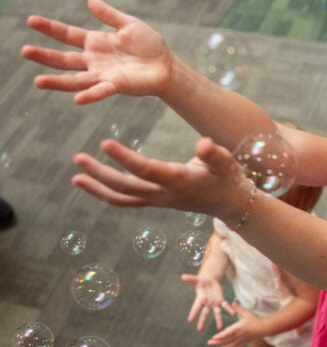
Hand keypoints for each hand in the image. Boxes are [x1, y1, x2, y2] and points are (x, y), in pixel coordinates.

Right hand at [22, 0, 173, 103]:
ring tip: (37, 82)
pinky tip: (77, 99)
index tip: (30, 20)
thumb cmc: (150, 46)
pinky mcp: (117, 85)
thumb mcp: (129, 24)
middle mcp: (94, 61)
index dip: (50, 28)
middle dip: (44, 56)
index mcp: (96, 43)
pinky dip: (90, 95)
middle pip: (64, 60)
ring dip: (57, 82)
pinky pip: (101, 90)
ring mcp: (103, 75)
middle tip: (24, 51)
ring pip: (75, 80)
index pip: (67, 35)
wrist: (167, 66)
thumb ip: (109, 15)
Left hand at [70, 136, 253, 220]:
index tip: (104, 143)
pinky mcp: (156, 201)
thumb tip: (202, 144)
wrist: (230, 203)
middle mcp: (164, 195)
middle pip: (126, 188)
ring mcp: (158, 200)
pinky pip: (127, 200)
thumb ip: (214, 154)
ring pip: (123, 199)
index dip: (125, 159)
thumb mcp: (226, 162)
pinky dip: (107, 194)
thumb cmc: (228, 178)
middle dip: (101, 175)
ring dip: (98, 188)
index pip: (147, 170)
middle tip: (78, 158)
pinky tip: (92, 183)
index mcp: (178, 181)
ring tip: (76, 176)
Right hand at [181, 274, 233, 330]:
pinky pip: (225, 306)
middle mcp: (206, 304)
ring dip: (219, 320)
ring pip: (216, 313)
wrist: (210, 281)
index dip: (193, 313)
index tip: (189, 320)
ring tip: (220, 328)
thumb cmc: (202, 281)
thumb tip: (182, 276)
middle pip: (204, 313)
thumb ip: (190, 279)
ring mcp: (214, 303)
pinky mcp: (221, 301)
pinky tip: (233, 314)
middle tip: (200, 329)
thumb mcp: (197, 279)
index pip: (195, 307)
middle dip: (202, 321)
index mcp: (200, 299)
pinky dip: (229, 310)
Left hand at [206, 304, 263, 346]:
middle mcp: (240, 335)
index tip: (213, 338)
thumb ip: (239, 309)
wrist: (264, 328)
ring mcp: (242, 340)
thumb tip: (233, 303)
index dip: (220, 336)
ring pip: (230, 346)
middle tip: (209, 343)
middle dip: (217, 342)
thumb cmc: (255, 319)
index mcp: (239, 328)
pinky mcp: (245, 342)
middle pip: (227, 340)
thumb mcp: (247, 313)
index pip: (228, 333)